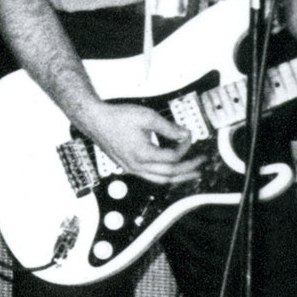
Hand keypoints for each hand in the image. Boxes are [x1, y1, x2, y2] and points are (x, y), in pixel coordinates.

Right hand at [82, 101, 207, 185]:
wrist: (95, 120)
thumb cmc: (116, 118)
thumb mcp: (147, 117)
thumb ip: (169, 128)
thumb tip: (184, 134)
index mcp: (143, 154)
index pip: (173, 156)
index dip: (185, 146)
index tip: (188, 136)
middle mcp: (137, 165)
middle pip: (169, 174)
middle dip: (188, 168)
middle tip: (201, 162)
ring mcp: (131, 168)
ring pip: (159, 180)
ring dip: (178, 178)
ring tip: (191, 175)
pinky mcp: (127, 166)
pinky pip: (150, 177)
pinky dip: (164, 176)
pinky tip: (169, 172)